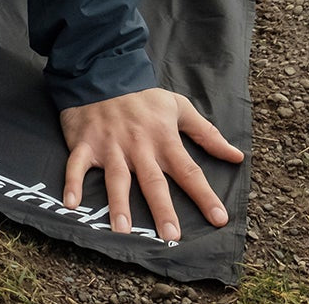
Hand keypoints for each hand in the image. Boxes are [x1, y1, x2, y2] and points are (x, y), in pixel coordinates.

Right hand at [59, 87, 243, 242]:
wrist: (102, 72)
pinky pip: (78, 166)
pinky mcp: (86, 144)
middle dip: (162, 208)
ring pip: (117, 178)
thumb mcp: (178, 107)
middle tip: (171, 236)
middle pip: (153, 181)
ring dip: (119, 203)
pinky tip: (72, 204)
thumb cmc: (142, 97)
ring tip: (123, 230)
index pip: (188, 170)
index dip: (204, 195)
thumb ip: (206, 134)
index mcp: (163, 138)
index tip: (219, 219)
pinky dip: (73, 183)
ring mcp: (110, 145)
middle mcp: (138, 146)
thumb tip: (237, 156)